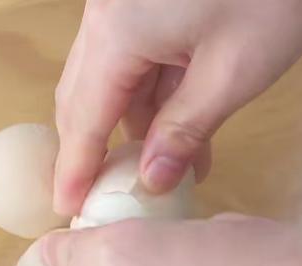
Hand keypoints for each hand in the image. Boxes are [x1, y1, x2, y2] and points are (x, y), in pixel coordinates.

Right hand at [53, 0, 301, 213]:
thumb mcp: (233, 70)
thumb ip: (186, 128)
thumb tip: (151, 179)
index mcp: (118, 35)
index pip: (85, 119)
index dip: (76, 168)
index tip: (68, 209)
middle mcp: (106, 19)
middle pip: (84, 97)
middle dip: (95, 149)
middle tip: (108, 195)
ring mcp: (123, 7)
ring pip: (110, 80)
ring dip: (132, 126)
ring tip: (167, 171)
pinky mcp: (145, 3)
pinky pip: (134, 60)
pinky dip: (152, 97)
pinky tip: (180, 126)